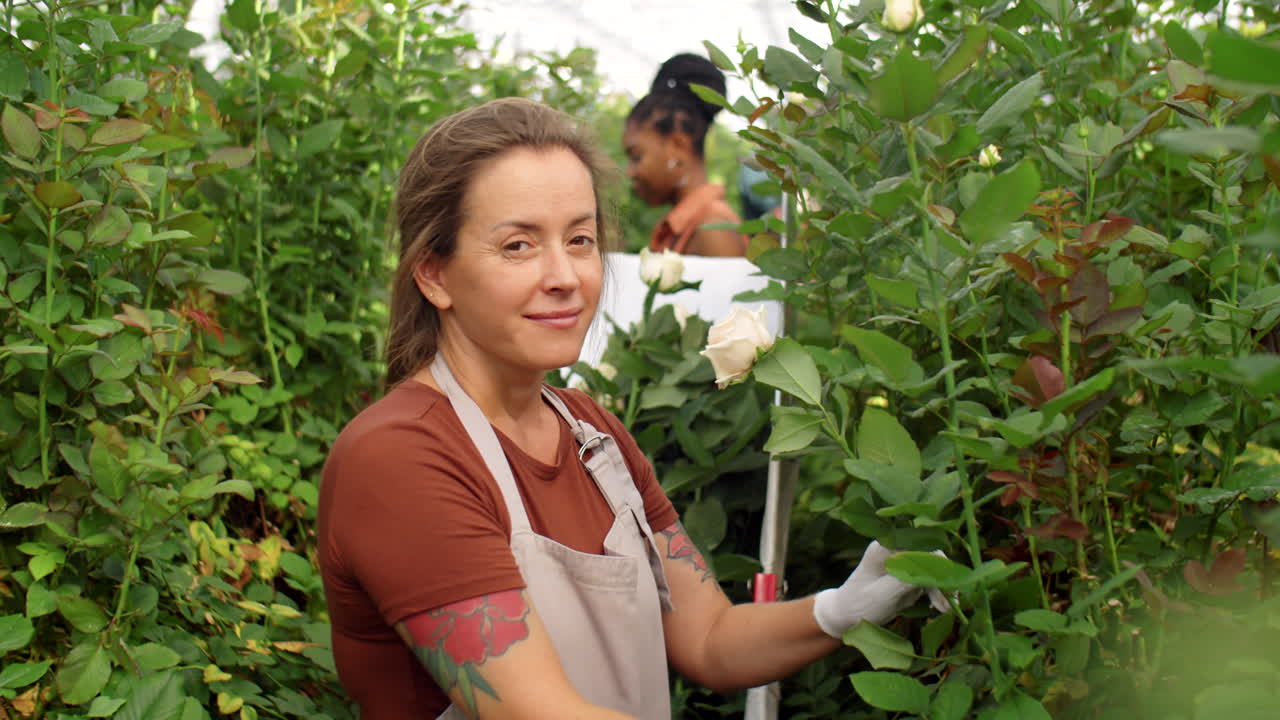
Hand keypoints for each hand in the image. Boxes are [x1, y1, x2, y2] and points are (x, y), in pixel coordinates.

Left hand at [811, 541, 949, 637]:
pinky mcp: (906, 578)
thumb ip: (906, 579)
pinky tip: (940, 608)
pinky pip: (928, 581)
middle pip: (929, 557)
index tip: (947, 582)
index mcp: (885, 548)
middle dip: (942, 578)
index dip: (936, 562)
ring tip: (946, 610)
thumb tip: (932, 568)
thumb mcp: (882, 594)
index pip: (919, 546)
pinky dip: (936, 594)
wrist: (845, 617)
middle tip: (951, 601)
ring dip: (941, 588)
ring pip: (932, 570)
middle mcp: (895, 551)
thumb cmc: (858, 604)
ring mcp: (902, 564)